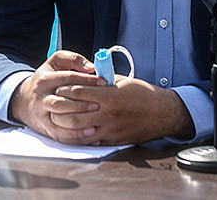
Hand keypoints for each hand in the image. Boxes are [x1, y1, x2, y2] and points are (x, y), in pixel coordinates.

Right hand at [9, 50, 107, 144]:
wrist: (26, 99)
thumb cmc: (47, 79)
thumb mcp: (56, 63)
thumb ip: (73, 59)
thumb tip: (91, 66)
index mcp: (44, 80)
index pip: (67, 78)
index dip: (86, 80)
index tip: (103, 82)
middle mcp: (41, 98)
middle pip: (60, 103)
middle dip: (80, 105)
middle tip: (98, 104)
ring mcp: (42, 115)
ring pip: (59, 120)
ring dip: (78, 123)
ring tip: (95, 122)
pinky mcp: (46, 128)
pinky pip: (61, 135)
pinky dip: (76, 136)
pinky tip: (90, 133)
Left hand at [53, 76, 194, 144]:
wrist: (163, 113)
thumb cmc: (143, 94)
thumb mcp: (122, 81)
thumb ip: (102, 81)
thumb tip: (86, 76)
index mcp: (109, 95)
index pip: (77, 91)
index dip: (64, 89)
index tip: (58, 87)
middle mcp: (108, 113)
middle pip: (73, 114)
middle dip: (60, 109)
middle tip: (53, 104)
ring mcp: (110, 129)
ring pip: (79, 130)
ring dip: (65, 125)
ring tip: (58, 118)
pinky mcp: (113, 140)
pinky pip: (91, 141)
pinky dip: (80, 136)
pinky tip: (73, 131)